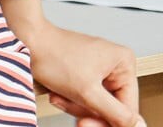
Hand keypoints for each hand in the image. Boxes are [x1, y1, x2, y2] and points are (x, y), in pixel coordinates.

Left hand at [0, 0, 141, 126]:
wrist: (27, 42)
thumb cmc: (53, 56)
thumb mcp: (87, 92)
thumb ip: (115, 112)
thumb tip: (135, 125)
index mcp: (124, 63)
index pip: (129, 107)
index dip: (111, 121)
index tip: (89, 124)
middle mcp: (116, 65)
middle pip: (112, 107)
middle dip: (88, 111)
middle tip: (76, 118)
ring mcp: (100, 69)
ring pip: (96, 105)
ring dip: (76, 106)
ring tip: (61, 97)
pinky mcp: (86, 74)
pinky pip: (85, 98)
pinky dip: (70, 100)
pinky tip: (58, 93)